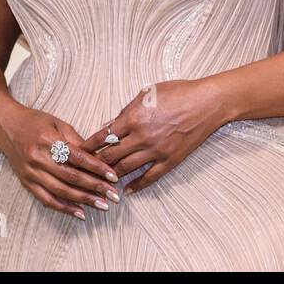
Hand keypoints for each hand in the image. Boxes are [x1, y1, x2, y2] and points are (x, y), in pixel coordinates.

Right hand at [0, 102, 118, 219]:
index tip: (113, 176)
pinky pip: (46, 199)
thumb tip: (98, 157)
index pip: (77, 157)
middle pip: (71, 176)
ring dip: (83, 200)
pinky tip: (80, 212)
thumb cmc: (35, 121)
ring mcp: (31, 172)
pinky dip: (64, 208)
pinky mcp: (26, 182)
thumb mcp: (58, 123)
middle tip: (113, 195)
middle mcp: (38, 158)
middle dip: (94, 187)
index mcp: (48, 139)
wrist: (6, 126)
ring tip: (102, 205)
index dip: (97, 168)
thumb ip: (77, 141)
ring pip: (60, 190)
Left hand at [81, 78, 228, 193]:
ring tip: (100, 182)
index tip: (76, 152)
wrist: (207, 103)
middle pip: (110, 155)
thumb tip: (107, 125)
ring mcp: (156, 151)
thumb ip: (125, 111)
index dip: (87, 146)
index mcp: (133, 118)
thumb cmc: (177, 92)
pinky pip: (149, 177)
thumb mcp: (146, 94)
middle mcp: (141, 136)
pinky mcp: (170, 160)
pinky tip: (127, 190)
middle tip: (83, 171)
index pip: (102, 136)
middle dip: (95, 164)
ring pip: (126, 168)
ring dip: (111, 176)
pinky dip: (136, 185)